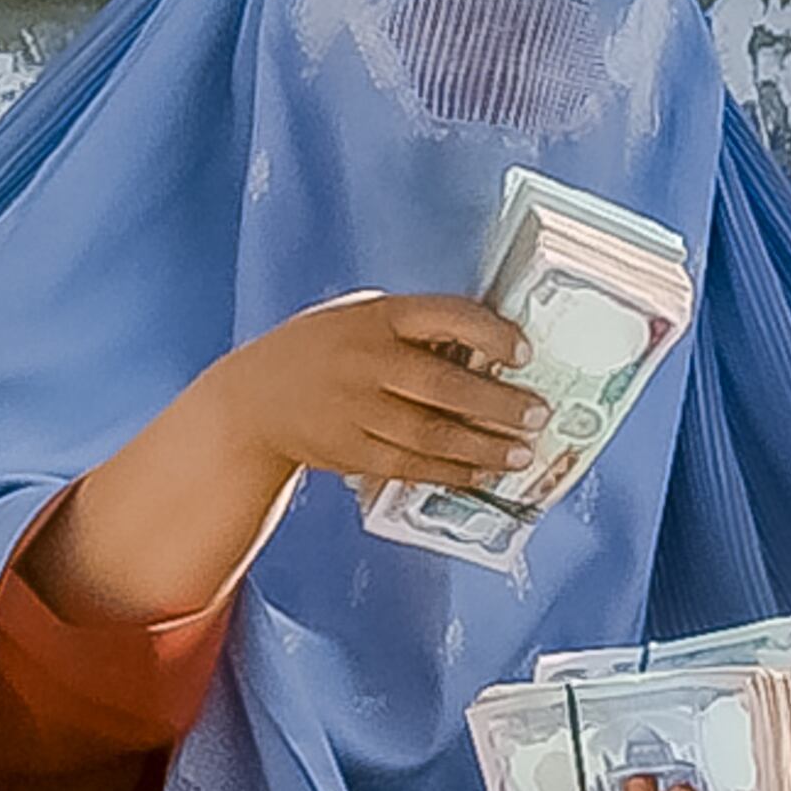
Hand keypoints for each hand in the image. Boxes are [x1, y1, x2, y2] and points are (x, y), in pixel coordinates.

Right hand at [194, 291, 541, 490]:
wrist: (254, 400)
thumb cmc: (325, 351)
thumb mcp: (360, 319)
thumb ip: (413, 330)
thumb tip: (488, 355)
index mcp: (377, 316)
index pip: (445, 317)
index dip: (490, 334)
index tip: (524, 354)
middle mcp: (366, 361)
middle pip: (444, 385)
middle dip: (498, 404)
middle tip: (537, 415)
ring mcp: (356, 409)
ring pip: (431, 433)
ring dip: (483, 447)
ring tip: (521, 453)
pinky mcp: (350, 450)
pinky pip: (410, 465)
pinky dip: (450, 471)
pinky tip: (481, 474)